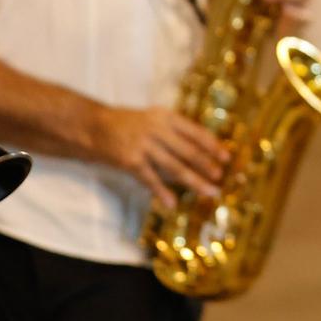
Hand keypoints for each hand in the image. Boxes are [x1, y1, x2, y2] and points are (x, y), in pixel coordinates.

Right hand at [89, 105, 227, 206]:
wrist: (94, 125)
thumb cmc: (129, 124)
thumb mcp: (154, 119)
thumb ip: (175, 132)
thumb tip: (201, 151)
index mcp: (166, 117)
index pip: (195, 132)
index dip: (212, 145)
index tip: (226, 157)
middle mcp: (157, 129)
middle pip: (188, 151)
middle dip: (206, 166)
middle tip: (220, 178)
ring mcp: (144, 145)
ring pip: (174, 167)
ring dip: (194, 181)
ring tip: (208, 192)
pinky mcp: (130, 161)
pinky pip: (150, 179)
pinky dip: (162, 192)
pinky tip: (173, 203)